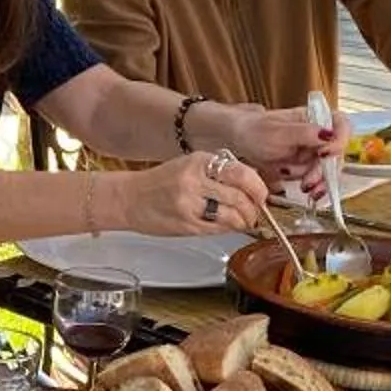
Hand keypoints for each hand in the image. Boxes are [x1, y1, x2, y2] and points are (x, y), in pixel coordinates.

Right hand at [123, 149, 270, 235]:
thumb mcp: (190, 164)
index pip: (241, 174)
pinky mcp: (186, 225)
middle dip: (254, 209)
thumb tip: (251, 185)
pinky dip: (228, 229)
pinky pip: (218, 229)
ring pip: (232, 217)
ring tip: (243, 221)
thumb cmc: (160, 182)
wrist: (129, 198)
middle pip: (240, 198)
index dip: (258, 188)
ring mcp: (189, 205)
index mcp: (198, 162)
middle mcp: (194, 181)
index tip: (262, 195)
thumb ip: (218, 172)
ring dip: (243, 222)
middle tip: (256, 212)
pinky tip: (225, 226)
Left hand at [216, 102, 335, 185]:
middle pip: (336, 153)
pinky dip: (314, 187)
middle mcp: (319, 135)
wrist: (239, 143)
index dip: (340, 139)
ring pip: (328, 170)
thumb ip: (304, 133)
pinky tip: (308, 193)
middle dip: (325, 170)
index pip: (341, 124)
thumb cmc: (255, 131)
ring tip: (305, 188)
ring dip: (318, 181)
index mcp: (315, 118)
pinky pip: (318, 179)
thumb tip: (329, 134)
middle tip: (310, 182)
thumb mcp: (278, 132)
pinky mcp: (308, 167)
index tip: (327, 153)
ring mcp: (314, 152)